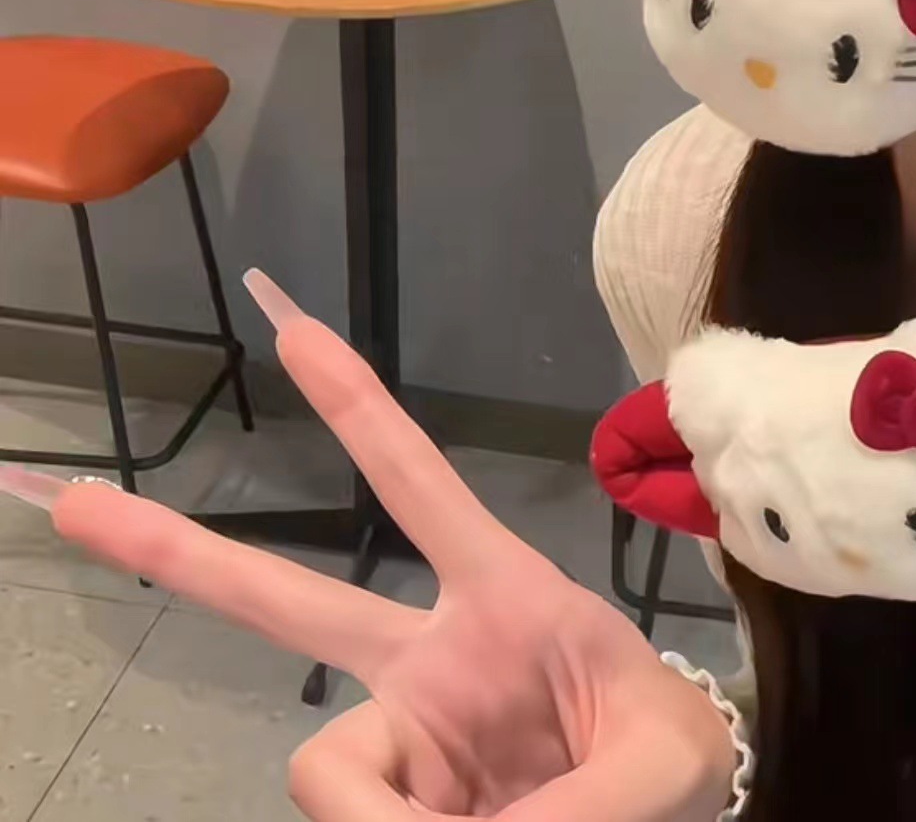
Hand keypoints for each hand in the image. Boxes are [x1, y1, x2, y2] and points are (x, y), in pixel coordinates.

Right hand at [47, 271, 736, 821]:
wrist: (665, 803)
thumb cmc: (666, 744)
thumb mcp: (656, 759)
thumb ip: (575, 806)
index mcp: (500, 595)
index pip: (420, 485)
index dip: (358, 409)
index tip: (290, 325)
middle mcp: (427, 655)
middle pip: (289, 601)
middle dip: (180, 553)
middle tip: (69, 500)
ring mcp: (401, 730)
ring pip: (324, 768)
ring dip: (386, 819)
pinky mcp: (394, 791)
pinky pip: (353, 820)